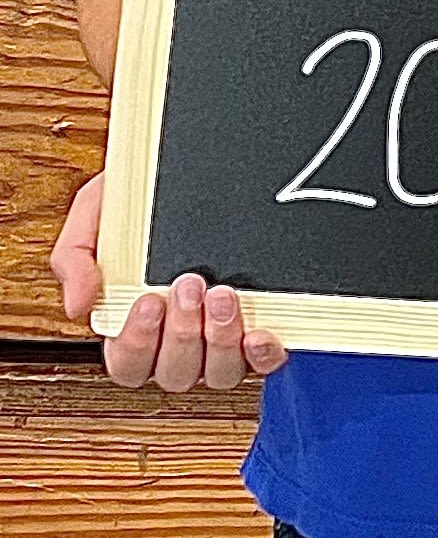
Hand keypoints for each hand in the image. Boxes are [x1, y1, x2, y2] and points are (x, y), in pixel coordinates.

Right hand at [50, 173, 286, 390]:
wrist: (186, 164)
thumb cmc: (139, 198)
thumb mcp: (95, 214)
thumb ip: (75, 258)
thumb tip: (79, 306)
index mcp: (134, 323)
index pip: (128, 365)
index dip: (137, 345)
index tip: (148, 302)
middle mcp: (177, 338)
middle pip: (174, 374)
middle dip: (181, 334)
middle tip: (190, 284)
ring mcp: (218, 335)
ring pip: (217, 373)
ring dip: (219, 341)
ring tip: (223, 295)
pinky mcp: (258, 323)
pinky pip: (263, 361)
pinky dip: (262, 355)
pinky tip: (259, 333)